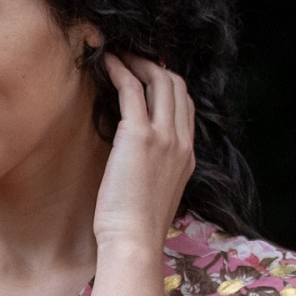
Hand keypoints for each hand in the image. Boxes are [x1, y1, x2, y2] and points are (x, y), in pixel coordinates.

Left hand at [93, 52, 195, 250]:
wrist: (134, 241)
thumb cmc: (135, 228)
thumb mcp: (154, 195)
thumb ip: (154, 172)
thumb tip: (135, 163)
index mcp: (188, 156)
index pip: (185, 107)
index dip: (168, 86)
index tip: (147, 76)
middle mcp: (182, 141)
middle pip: (177, 86)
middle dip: (155, 66)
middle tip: (131, 58)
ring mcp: (165, 136)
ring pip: (160, 81)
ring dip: (138, 62)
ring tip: (118, 54)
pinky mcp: (140, 136)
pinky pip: (132, 90)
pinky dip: (120, 71)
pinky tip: (107, 63)